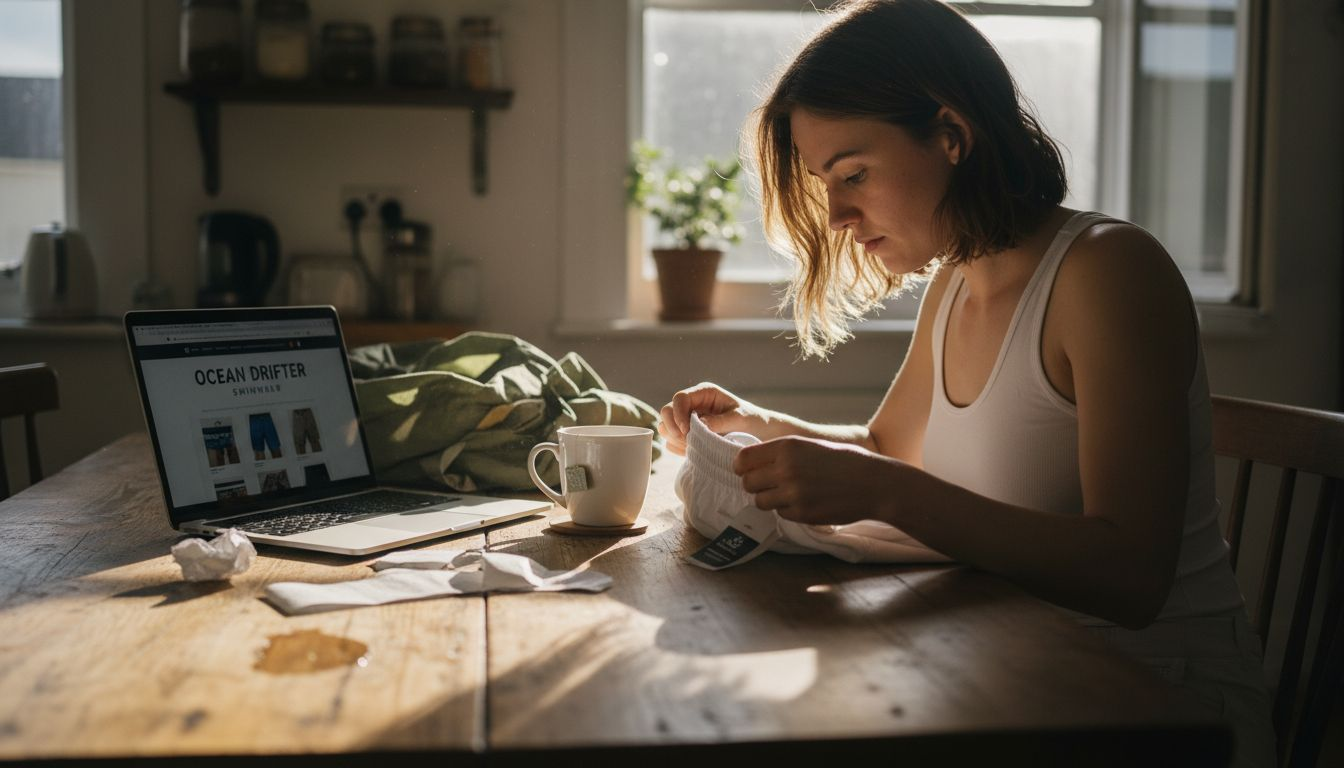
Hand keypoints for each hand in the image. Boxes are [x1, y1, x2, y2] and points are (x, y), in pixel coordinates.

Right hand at [658, 383, 778, 455]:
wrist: (759, 435)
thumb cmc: (752, 421)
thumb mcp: (740, 419)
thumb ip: (721, 421)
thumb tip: (699, 424)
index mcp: (704, 393)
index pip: (680, 398)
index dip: (679, 414)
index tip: (688, 431)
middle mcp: (693, 404)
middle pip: (667, 411)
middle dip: (673, 427)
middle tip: (688, 441)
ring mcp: (688, 420)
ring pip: (666, 427)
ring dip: (675, 439)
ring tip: (694, 447)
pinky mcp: (688, 435)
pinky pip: (671, 441)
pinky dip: (678, 448)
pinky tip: (694, 451)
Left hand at [732, 436, 906, 524]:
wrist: (873, 483)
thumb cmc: (845, 461)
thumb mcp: (811, 445)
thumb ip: (782, 453)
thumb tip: (752, 462)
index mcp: (787, 447)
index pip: (744, 458)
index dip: (742, 466)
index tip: (747, 470)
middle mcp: (786, 469)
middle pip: (748, 482)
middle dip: (755, 485)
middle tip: (769, 484)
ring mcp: (793, 493)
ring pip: (761, 501)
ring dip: (770, 499)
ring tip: (789, 493)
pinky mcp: (802, 513)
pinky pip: (780, 514)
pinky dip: (788, 510)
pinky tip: (805, 501)